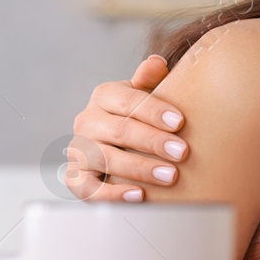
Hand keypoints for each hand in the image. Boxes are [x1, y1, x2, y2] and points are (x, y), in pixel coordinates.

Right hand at [66, 56, 186, 201]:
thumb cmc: (140, 116)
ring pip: (106, 158)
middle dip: (153, 141)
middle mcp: (86, 121)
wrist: (118, 143)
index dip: (154, 110)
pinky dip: (113, 195)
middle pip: (120, 130)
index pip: (128, 100)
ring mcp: (78, 150)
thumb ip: (150, 80)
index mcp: (104, 95)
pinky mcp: (76, 178)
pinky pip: (89, 189)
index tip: (180, 122)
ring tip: (171, 176)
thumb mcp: (145, 95)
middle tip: (183, 152)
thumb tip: (156, 62)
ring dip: (140, 168)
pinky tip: (140, 197)